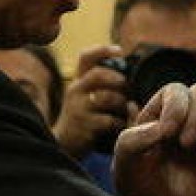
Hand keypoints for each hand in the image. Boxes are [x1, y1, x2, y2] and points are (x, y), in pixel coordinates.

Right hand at [51, 45, 133, 159]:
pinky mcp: (84, 125)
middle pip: (98, 74)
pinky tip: (120, 126)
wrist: (64, 145)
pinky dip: (119, 123)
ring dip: (122, 104)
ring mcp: (78, 107)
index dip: (103, 50)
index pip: (86, 57)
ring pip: (107, 97)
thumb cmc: (84, 117)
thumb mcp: (86, 97)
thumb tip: (131, 76)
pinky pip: (109, 120)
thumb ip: (102, 85)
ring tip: (126, 111)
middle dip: (118, 80)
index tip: (120, 50)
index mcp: (78, 81)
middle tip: (128, 90)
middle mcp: (75, 90)